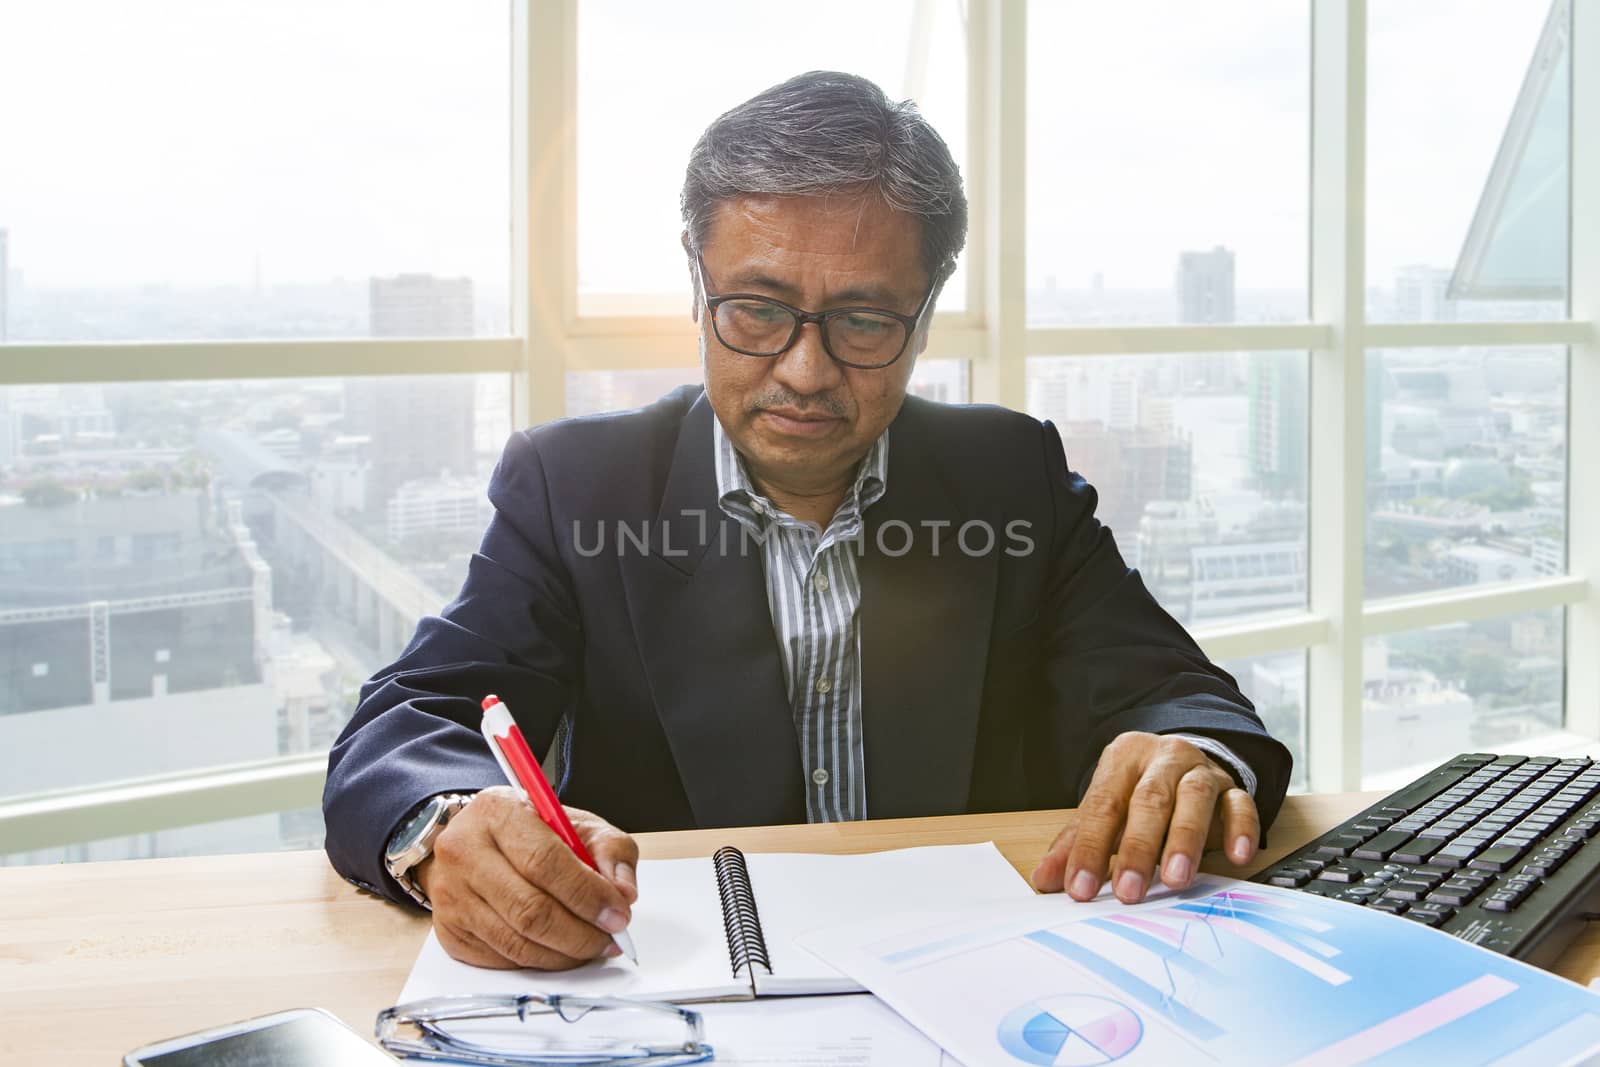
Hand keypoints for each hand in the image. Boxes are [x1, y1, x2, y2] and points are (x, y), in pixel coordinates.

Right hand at [414, 786, 639, 969]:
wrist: (474, 842)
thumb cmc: (530, 832)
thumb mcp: (577, 824)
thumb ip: (610, 850)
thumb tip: (624, 893)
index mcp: (498, 812)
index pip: (545, 861)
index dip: (587, 894)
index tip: (618, 915)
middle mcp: (464, 851)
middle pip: (529, 910)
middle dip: (581, 933)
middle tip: (611, 940)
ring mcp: (451, 894)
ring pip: (516, 942)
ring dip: (564, 954)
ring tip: (592, 947)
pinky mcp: (449, 930)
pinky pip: (501, 960)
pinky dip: (539, 962)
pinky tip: (560, 951)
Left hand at [1030, 732, 1258, 903]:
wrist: (1182, 761)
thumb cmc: (1136, 792)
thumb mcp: (1105, 810)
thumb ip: (1076, 843)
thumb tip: (1044, 880)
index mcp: (1123, 759)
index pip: (1103, 805)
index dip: (1090, 848)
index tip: (1080, 888)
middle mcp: (1162, 758)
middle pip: (1149, 800)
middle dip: (1137, 849)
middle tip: (1129, 891)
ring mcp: (1201, 770)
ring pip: (1195, 798)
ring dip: (1184, 840)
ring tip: (1175, 879)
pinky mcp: (1233, 788)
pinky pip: (1241, 804)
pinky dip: (1240, 829)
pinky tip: (1236, 856)